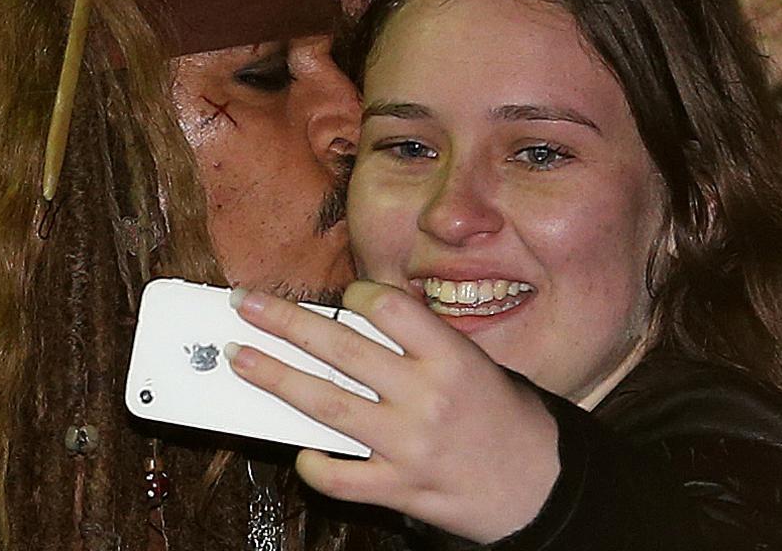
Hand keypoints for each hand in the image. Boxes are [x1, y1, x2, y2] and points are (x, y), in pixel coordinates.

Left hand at [227, 280, 559, 542]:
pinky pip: (340, 477)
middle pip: (340, 349)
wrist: (540, 484)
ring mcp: (408, 445)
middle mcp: (427, 397)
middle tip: (245, 304)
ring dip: (274, 377)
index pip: (389, 307)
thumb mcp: (475, 364)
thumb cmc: (503, 416)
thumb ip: (419, 345)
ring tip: (241, 357)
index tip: (342, 295)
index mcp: (451, 357)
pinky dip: (313, 464)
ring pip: (325, 404)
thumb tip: (347, 324)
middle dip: (284, 322)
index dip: (358, 294)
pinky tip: (299, 450)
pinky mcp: (398, 487)